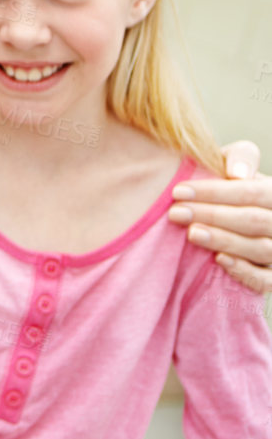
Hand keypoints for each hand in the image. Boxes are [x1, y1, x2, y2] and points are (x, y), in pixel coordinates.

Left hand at [169, 140, 271, 293]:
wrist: (232, 217)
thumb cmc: (228, 188)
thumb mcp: (232, 166)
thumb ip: (238, 157)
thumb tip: (237, 174)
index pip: (251, 192)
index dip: (214, 192)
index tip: (177, 191)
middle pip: (254, 221)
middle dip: (212, 216)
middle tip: (176, 213)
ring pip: (261, 249)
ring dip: (224, 241)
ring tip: (192, 233)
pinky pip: (266, 280)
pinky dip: (244, 271)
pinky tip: (219, 260)